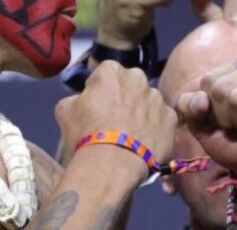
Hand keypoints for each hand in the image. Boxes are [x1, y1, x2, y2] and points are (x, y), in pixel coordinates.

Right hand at [56, 61, 176, 177]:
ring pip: (148, 103)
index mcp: (111, 71)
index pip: (105, 74)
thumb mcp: (65, 110)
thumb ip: (77, 98)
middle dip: (124, 98)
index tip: (96, 108)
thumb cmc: (85, 134)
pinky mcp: (171, 118)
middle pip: (130, 85)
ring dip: (141, 114)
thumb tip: (83, 100)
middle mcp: (138, 78)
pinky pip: (162, 121)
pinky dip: (155, 130)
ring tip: (131, 137)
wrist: (111, 166)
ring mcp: (158, 98)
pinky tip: (144, 145)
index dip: (100, 91)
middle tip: (115, 122)